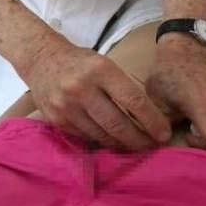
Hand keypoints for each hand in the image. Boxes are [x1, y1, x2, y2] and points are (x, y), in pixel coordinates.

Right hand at [24, 38, 170, 150]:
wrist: (41, 59)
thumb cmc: (79, 61)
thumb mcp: (103, 63)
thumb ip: (120, 86)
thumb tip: (147, 115)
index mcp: (99, 69)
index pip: (132, 99)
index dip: (151, 120)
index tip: (164, 132)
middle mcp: (82, 88)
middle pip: (118, 124)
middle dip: (140, 139)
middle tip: (153, 145)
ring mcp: (67, 106)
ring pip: (102, 136)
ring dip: (122, 145)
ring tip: (136, 146)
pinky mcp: (57, 120)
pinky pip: (86, 138)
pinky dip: (102, 141)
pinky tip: (112, 142)